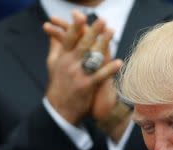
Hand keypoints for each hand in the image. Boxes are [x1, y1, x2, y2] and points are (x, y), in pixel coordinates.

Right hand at [43, 10, 122, 125]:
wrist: (59, 110)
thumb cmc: (57, 85)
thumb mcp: (52, 65)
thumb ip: (55, 47)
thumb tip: (52, 33)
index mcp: (62, 57)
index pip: (68, 39)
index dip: (75, 27)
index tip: (81, 16)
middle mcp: (69, 64)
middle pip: (82, 44)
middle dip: (92, 31)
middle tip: (102, 20)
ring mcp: (78, 75)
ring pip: (92, 56)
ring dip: (103, 43)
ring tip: (112, 31)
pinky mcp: (86, 86)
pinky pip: (100, 75)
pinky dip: (110, 69)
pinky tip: (119, 62)